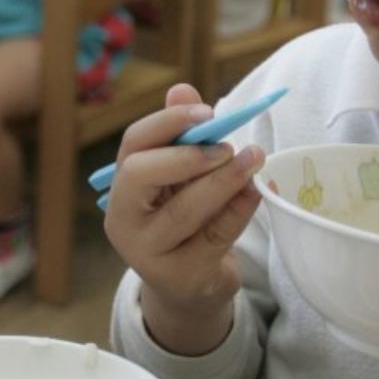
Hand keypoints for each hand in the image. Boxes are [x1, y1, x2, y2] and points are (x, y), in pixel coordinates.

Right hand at [104, 83, 264, 354]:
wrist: (189, 289)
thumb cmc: (184, 222)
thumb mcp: (179, 180)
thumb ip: (180, 136)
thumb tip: (183, 89)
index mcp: (120, 189)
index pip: (132, 146)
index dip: (168, 123)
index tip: (209, 112)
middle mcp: (123, 221)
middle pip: (141, 175)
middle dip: (187, 155)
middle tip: (227, 145)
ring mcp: (149, 253)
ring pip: (183, 210)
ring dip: (224, 180)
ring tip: (254, 159)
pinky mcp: (183, 276)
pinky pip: (215, 236)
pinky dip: (240, 209)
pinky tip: (258, 190)